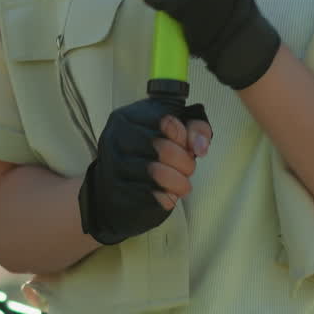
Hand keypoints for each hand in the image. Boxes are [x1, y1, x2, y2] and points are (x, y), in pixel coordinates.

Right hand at [78, 98, 211, 245]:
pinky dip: (166, 197)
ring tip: (183, 184)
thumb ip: (194, 129)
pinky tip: (169, 195)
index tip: (186, 145)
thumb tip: (200, 146)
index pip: (166, 121)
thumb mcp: (171, 131)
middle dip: (185, 162)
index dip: (184, 137)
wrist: (114, 184)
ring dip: (179, 182)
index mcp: (129, 116)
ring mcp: (112, 164)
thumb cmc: (147, 153)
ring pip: (156, 173)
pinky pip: (148, 195)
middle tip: (189, 169)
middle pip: (163, 148)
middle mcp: (116, 137)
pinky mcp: (115, 190)